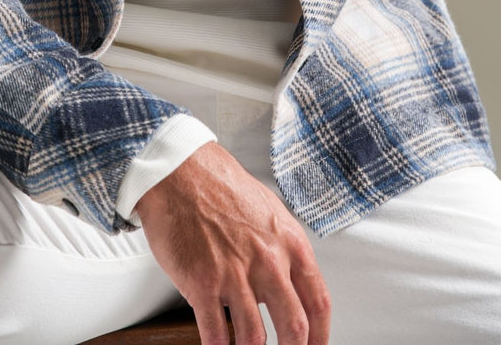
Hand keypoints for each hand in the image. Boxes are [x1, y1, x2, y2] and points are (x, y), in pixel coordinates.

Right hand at [136, 141, 330, 343]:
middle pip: (295, 328)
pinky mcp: (203, 283)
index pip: (318, 302)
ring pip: (255, 340)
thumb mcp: (267, 211)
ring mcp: (235, 274)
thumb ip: (281, 248)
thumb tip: (285, 282)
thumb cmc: (220, 187)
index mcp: (289, 242)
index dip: (320, 336)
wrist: (180, 173)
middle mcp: (268, 260)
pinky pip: (216, 335)